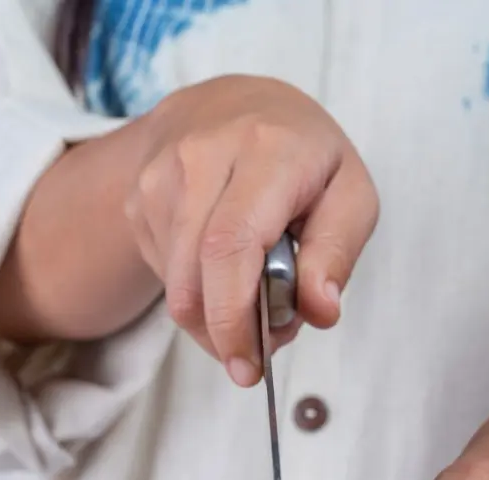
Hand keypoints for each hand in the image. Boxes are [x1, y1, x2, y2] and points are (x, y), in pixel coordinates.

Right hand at [125, 75, 377, 384]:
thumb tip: (319, 310)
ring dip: (213, 319)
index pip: (231, 246)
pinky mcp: (138, 199)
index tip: (250, 367)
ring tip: (251, 300)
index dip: (234, 318)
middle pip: (194, 279)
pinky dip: (196, 294)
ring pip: (176, 287)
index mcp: (265, 150)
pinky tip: (222, 272)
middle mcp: (201, 156)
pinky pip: (165, 275)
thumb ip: (338, 253)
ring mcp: (160, 176)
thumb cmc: (304, 155)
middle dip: (224, 336)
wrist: (233, 104)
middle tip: (254, 357)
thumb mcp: (351, 193)